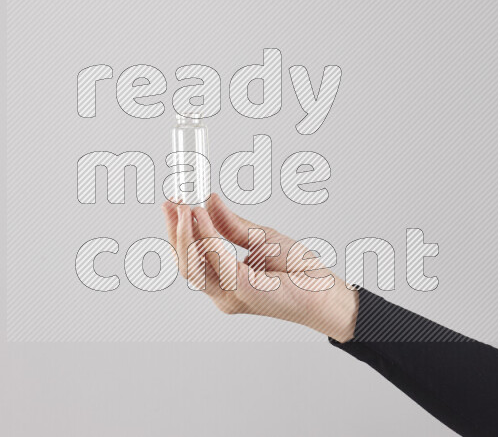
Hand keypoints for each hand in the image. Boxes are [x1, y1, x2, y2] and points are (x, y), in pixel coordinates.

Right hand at [162, 193, 358, 341]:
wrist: (325, 290)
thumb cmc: (298, 271)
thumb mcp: (259, 238)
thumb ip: (231, 225)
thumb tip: (208, 201)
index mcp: (225, 281)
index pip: (191, 257)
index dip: (177, 231)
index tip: (172, 204)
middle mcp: (223, 292)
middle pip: (186, 263)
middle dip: (175, 231)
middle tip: (172, 202)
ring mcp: (230, 295)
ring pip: (193, 266)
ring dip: (185, 234)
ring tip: (184, 207)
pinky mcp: (243, 291)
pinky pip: (217, 261)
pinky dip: (206, 237)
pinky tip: (201, 217)